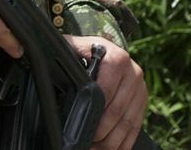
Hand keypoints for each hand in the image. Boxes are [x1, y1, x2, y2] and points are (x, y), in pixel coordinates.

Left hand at [66, 35, 147, 149]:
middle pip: (117, 112)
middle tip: (86, 143)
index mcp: (117, 58)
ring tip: (93, 148)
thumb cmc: (82, 52)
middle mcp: (133, 73)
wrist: (102, 50)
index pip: (106, 92)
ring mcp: (140, 89)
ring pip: (126, 124)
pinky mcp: (142, 102)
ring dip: (110, 143)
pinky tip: (108, 148)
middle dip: (100, 132)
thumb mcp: (73, 50)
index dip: (93, 113)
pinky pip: (135, 128)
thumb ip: (66, 61)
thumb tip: (48, 77)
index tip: (82, 127)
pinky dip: (123, 143)